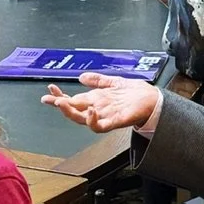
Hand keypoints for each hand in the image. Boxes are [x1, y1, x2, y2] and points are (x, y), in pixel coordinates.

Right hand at [40, 71, 159, 132]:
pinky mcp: (116, 121)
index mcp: (97, 99)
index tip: (50, 90)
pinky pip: (100, 126)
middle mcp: (98, 108)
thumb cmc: (137, 94)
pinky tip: (89, 111)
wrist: (154, 101)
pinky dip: (92, 121)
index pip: (74, 99)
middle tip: (49, 99)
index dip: (61, 95)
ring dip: (70, 113)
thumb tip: (81, 77)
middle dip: (60, 105)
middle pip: (74, 110)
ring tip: (62, 104)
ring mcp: (106, 115)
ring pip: (82, 119)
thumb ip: (98, 80)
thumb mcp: (114, 81)